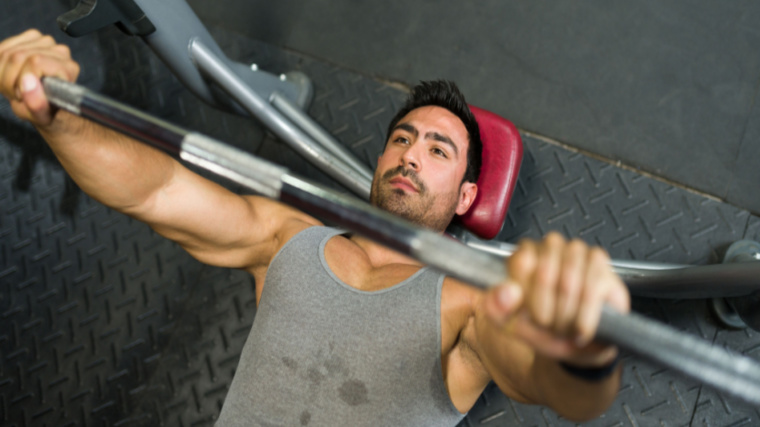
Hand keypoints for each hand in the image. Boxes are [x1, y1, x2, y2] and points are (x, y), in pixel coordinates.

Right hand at [0, 29, 79, 127]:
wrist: (44, 104)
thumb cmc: (46, 110)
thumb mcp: (41, 116)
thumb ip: (36, 103)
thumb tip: (28, 80)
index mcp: (68, 69)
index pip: (34, 61)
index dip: (21, 79)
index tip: (22, 94)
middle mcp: (60, 52)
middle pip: (18, 55)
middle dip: (9, 78)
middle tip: (17, 92)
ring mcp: (46, 42)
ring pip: (7, 51)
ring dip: (3, 72)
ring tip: (15, 85)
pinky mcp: (32, 37)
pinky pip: (3, 46)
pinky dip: (0, 62)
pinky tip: (10, 73)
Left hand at [484, 232, 629, 366]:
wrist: (578, 346)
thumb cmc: (544, 329)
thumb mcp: (510, 324)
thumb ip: (497, 307)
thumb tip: (508, 291)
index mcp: (522, 255)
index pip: (521, 264)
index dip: (525, 298)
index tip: (528, 315)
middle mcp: (550, 247)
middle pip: (545, 274)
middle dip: (546, 311)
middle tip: (547, 326)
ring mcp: (577, 252)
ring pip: (569, 284)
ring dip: (566, 317)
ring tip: (565, 328)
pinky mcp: (600, 264)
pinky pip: (592, 291)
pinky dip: (585, 318)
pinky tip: (581, 329)